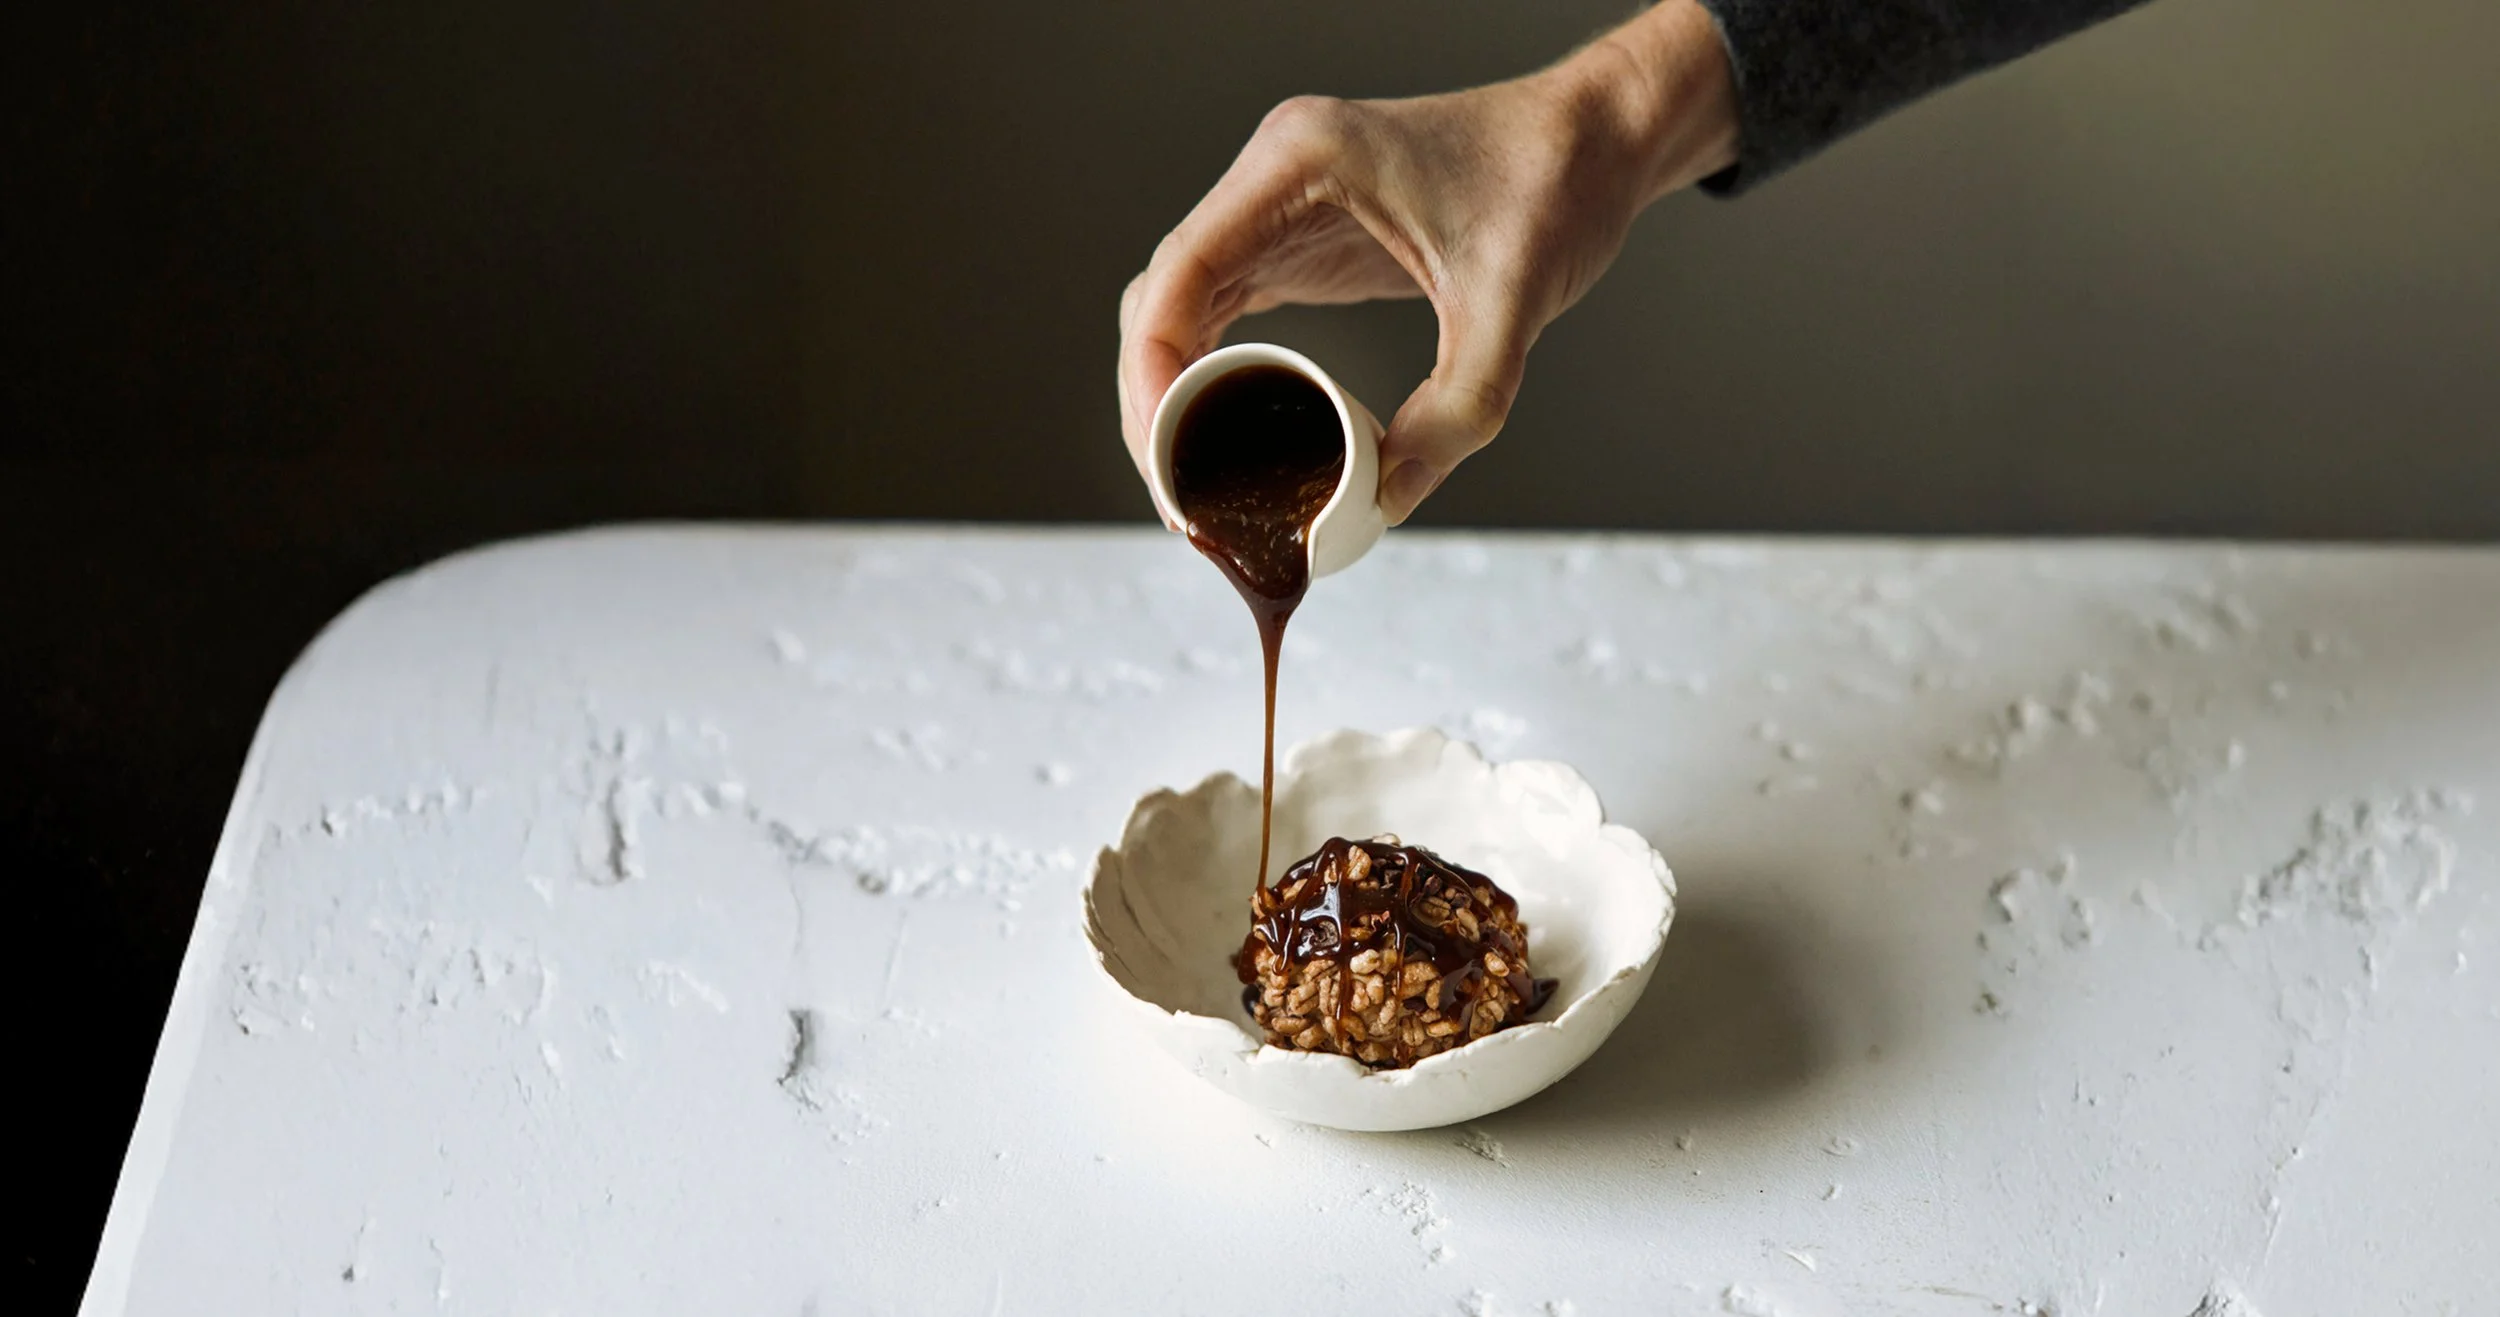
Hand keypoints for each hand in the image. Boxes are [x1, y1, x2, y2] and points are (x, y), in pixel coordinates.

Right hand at [1117, 0, 1739, 525]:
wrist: (1596, 140)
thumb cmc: (1556, 183)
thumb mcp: (1515, 300)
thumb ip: (1462, 405)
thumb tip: (1389, 501)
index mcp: (1298, 164)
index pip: (1179, 276)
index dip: (1152, 376)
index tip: (1167, 460)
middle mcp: (1271, 180)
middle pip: (1162, 303)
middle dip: (1155, 407)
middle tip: (1181, 500)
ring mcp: (1278, 210)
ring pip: (1181, 312)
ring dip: (1174, 399)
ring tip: (1192, 489)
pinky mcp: (1299, 242)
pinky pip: (1225, 315)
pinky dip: (1211, 379)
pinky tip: (1219, 440)